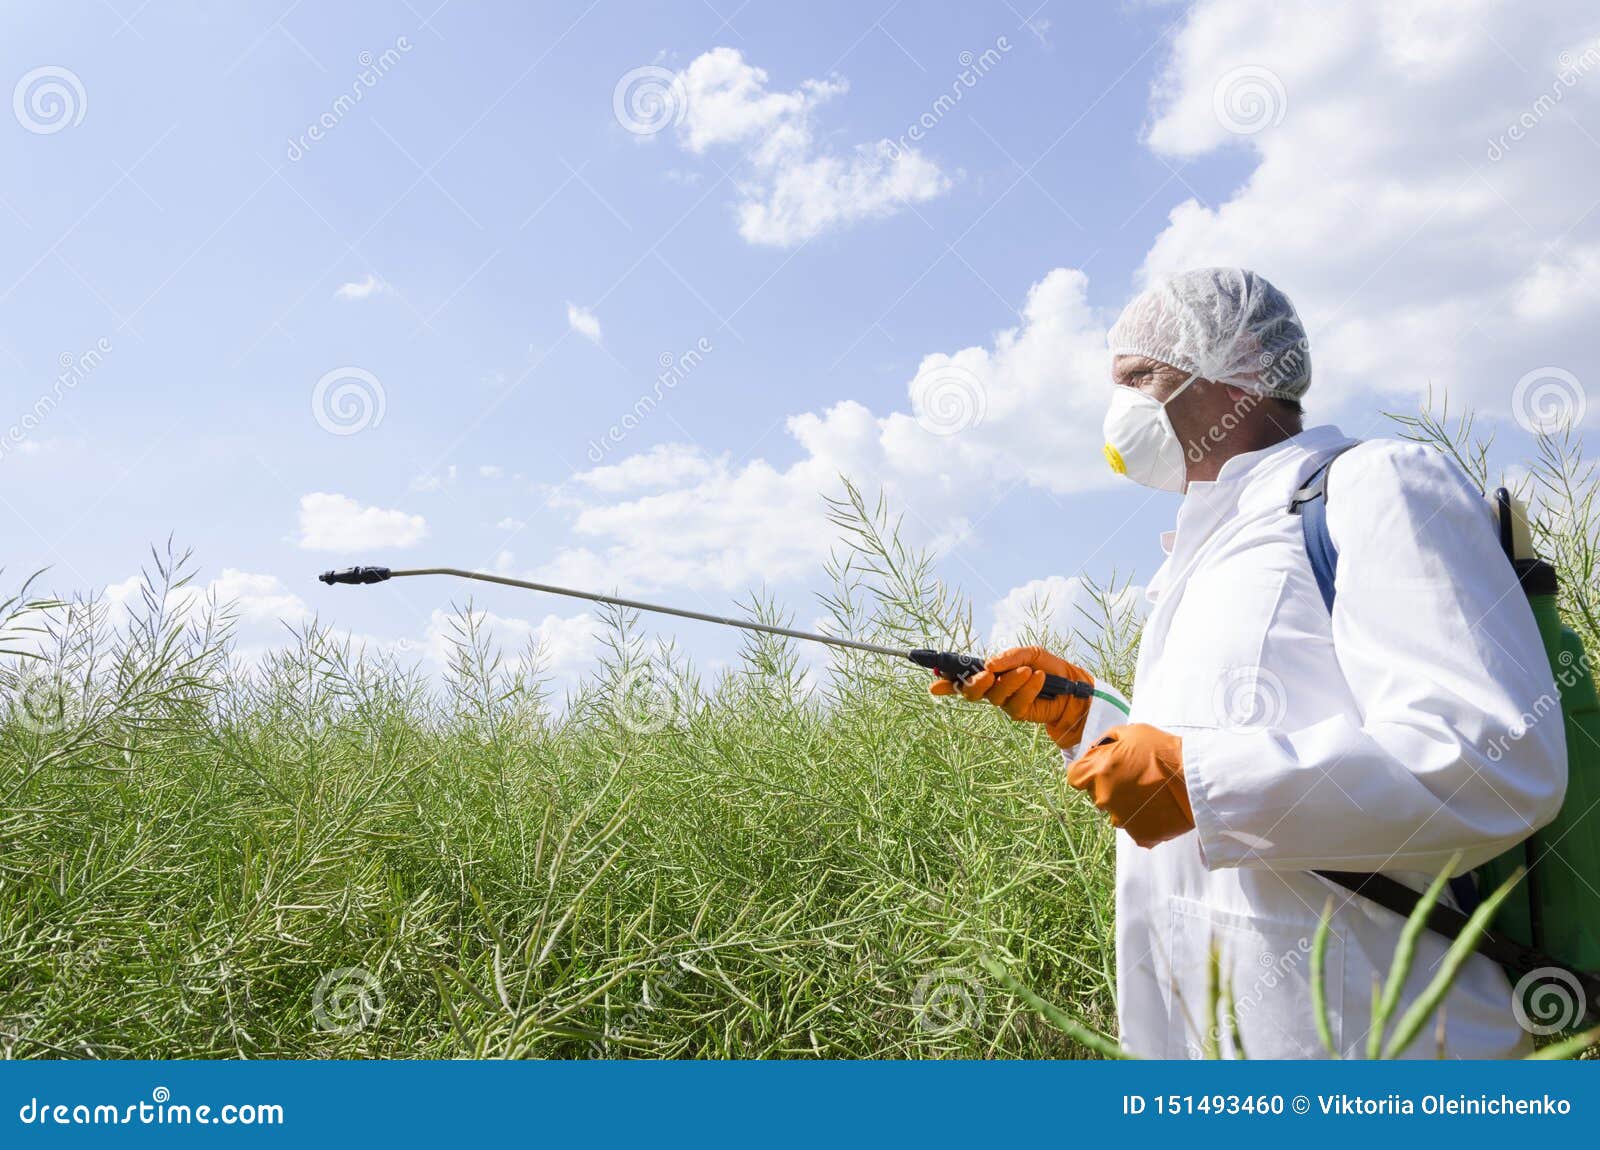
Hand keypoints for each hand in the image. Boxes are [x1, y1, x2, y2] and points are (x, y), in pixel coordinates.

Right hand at [929, 645, 1092, 749]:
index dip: (946, 680)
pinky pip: (1016, 702)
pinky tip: (1038, 678)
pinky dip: (1027, 688)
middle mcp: (993, 688)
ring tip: (1027, 671)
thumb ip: (1008, 656)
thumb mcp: (1030, 654)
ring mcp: (1004, 702)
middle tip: (987, 674)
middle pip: (971, 692)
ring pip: (996, 696)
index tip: (934, 678)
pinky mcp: (1018, 713)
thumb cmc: (1048, 668)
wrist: (1072, 687)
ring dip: (1011, 681)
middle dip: (975, 683)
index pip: (963, 677)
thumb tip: (989, 665)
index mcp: (990, 673)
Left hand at [1065, 723, 1192, 847]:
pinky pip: (1135, 826)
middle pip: (1096, 794)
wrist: (1196, 779)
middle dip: (1109, 785)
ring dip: (1126, 803)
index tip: (1102, 767)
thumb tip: (1095, 751)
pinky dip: (1143, 818)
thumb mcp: (1132, 731)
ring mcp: (1121, 819)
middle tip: (1134, 775)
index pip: (1074, 776)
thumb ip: (1106, 741)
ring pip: (1115, 812)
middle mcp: (1104, 798)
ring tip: (1150, 791)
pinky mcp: (1140, 835)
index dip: (1087, 770)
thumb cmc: (1164, 751)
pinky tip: (1158, 806)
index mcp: (1098, 772)